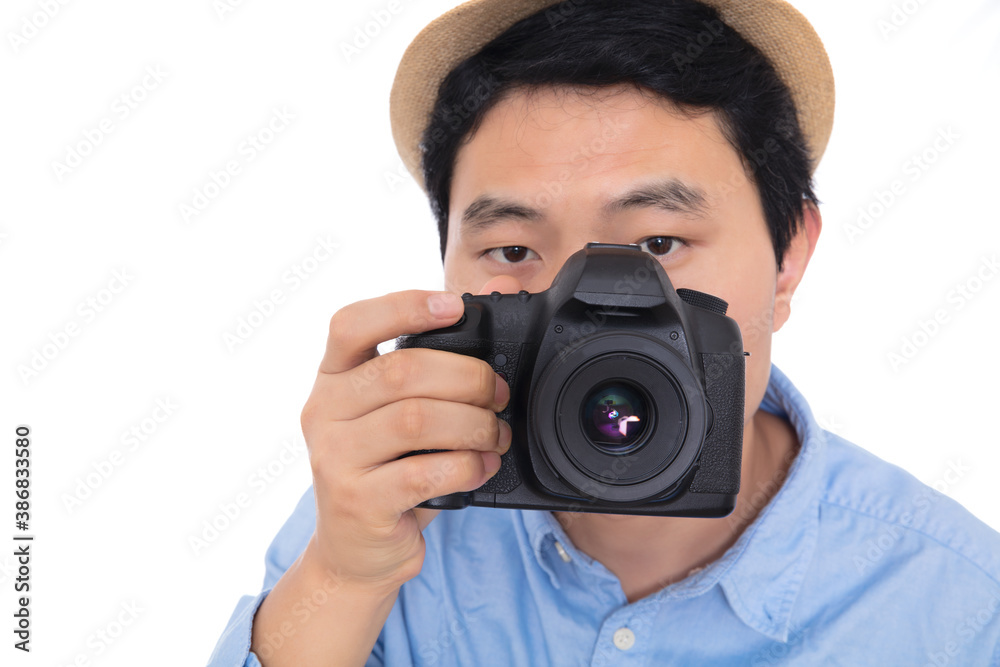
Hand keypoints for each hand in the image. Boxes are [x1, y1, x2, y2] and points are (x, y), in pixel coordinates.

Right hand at [299, 286, 512, 593]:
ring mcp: (335, 459)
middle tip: (498, 394)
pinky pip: (424, 472)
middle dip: (467, 377)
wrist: (355, 549)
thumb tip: (500, 285)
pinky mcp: (358, 502)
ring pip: (416, 420)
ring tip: (496, 434)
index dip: (404, 307)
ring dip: (474, 424)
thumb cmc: (386, 469)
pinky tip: (483, 466)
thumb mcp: (401, 411)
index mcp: (333, 377)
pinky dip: (467, 466)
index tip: (454, 308)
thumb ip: (440, 355)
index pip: (351, 323)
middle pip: (401, 372)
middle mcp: (323, 412)